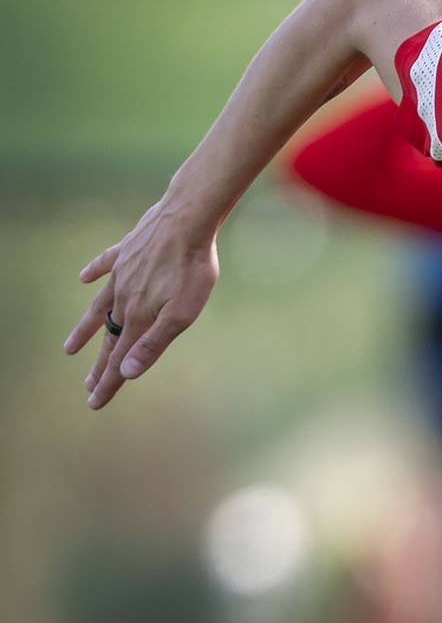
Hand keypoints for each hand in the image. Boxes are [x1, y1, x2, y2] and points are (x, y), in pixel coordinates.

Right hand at [62, 199, 219, 408]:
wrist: (188, 219)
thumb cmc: (192, 269)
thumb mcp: (181, 313)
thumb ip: (153, 343)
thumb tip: (127, 373)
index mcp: (138, 317)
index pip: (119, 359)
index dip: (109, 382)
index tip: (94, 403)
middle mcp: (123, 297)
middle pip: (108, 338)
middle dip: (100, 365)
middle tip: (88, 387)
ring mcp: (122, 273)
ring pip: (99, 307)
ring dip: (85, 329)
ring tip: (69, 348)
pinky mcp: (126, 250)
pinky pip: (104, 265)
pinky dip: (92, 273)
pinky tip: (82, 278)